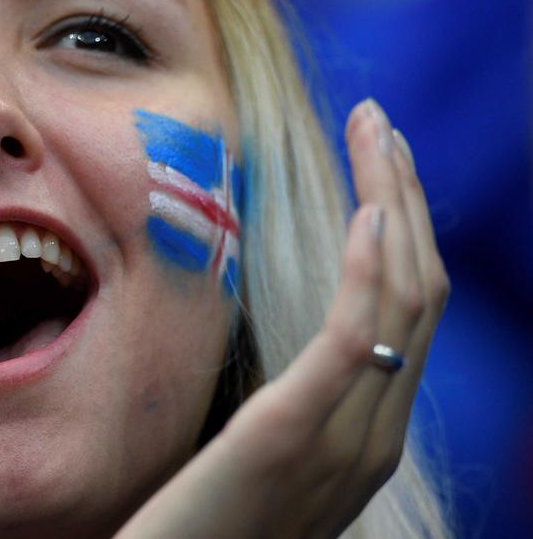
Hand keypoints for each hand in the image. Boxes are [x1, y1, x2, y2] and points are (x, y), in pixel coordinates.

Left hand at [118, 100, 448, 537]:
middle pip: (419, 292)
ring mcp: (344, 440)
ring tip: (378, 134)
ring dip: (394, 204)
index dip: (404, 229)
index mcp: (365, 432)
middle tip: (383, 124)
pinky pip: (352, 340)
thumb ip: (288, 404)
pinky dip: (372, 270)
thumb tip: (285, 352)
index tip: (381, 162)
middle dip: (405, 197)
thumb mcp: (258, 456)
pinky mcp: (291, 436)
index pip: (407, 312)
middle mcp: (374, 433)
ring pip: (403, 300)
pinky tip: (371, 212)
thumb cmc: (202, 528)